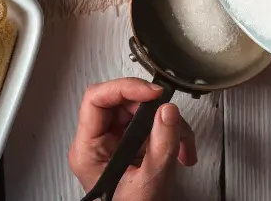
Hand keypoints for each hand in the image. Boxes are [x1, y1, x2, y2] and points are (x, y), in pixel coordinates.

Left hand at [68, 78, 197, 199]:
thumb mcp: (149, 182)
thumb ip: (161, 145)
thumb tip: (168, 111)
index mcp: (88, 149)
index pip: (96, 99)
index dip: (124, 88)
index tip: (151, 93)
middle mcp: (98, 142)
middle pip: (122, 102)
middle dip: (153, 110)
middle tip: (170, 118)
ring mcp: (116, 143)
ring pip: (142, 112)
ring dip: (170, 125)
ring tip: (182, 143)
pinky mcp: (133, 145)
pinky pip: (153, 126)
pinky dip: (173, 134)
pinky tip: (182, 151)